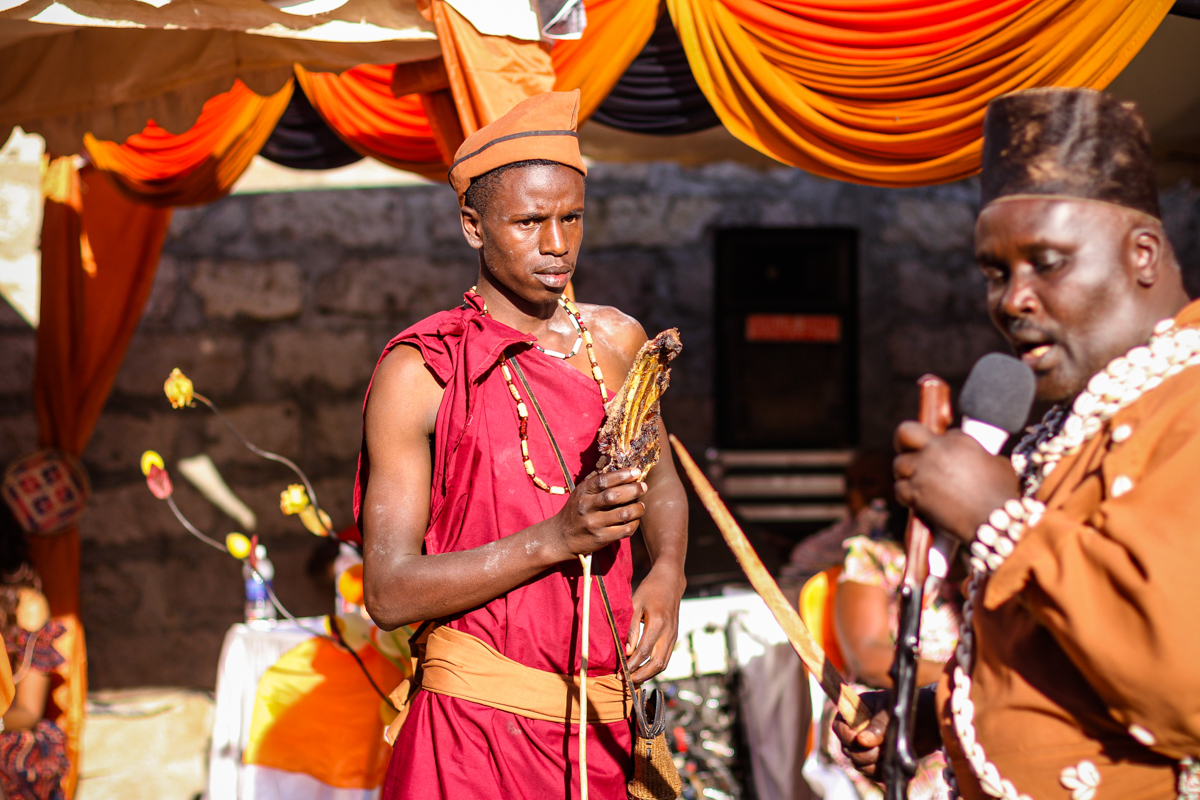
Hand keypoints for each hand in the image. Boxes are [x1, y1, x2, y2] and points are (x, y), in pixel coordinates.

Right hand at [552, 468, 647, 559]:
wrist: (561, 536)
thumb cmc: (577, 510)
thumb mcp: (582, 493)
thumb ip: (598, 484)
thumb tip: (625, 471)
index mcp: (583, 492)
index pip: (604, 480)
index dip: (622, 475)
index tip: (637, 472)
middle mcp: (587, 507)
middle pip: (614, 496)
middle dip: (633, 490)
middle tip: (643, 487)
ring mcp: (594, 524)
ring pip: (623, 514)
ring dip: (637, 508)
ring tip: (641, 505)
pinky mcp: (601, 538)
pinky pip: (625, 530)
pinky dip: (634, 523)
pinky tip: (635, 519)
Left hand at [625, 566, 684, 683]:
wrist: (670, 581)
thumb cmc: (650, 590)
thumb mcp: (635, 604)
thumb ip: (631, 628)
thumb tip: (627, 651)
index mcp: (658, 623)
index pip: (644, 652)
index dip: (631, 665)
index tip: (620, 673)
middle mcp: (669, 633)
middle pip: (657, 664)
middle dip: (641, 675)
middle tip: (626, 681)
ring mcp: (674, 636)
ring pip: (664, 664)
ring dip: (648, 674)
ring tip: (633, 679)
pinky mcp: (674, 637)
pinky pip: (666, 658)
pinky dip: (654, 667)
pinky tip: (642, 669)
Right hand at [832, 687, 942, 778]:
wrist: (929, 722)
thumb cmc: (909, 708)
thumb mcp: (892, 712)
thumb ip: (877, 726)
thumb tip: (862, 740)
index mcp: (856, 712)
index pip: (839, 727)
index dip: (846, 736)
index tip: (860, 739)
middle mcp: (858, 730)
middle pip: (847, 749)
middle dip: (863, 752)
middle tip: (880, 748)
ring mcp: (867, 747)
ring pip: (858, 763)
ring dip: (873, 762)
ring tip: (888, 752)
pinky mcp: (877, 761)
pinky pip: (871, 772)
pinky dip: (880, 770)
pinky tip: (891, 759)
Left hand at [893, 424, 1021, 542]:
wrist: (994, 521)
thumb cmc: (1002, 495)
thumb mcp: (998, 465)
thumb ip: (981, 457)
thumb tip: (978, 460)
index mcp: (958, 441)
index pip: (943, 434)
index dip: (944, 446)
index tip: (946, 457)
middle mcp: (936, 451)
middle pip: (906, 432)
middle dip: (904, 441)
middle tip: (909, 451)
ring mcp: (923, 471)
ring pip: (899, 464)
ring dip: (906, 473)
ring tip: (917, 482)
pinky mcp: (915, 493)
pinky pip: (899, 488)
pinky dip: (906, 494)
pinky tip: (917, 500)